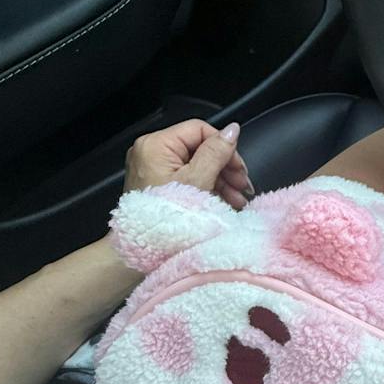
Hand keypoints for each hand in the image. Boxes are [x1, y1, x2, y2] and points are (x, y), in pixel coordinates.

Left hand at [123, 119, 253, 210]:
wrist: (141, 253)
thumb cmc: (165, 219)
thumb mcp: (198, 181)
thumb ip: (216, 153)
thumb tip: (231, 130)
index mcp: (156, 145)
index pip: (199, 130)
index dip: (224, 147)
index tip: (239, 167)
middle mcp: (150, 152)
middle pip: (198, 148)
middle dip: (224, 167)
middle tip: (242, 185)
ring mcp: (153, 168)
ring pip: (195, 164)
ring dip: (220, 180)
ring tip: (237, 199)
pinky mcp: (157, 183)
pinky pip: (186, 177)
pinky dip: (205, 187)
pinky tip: (223, 201)